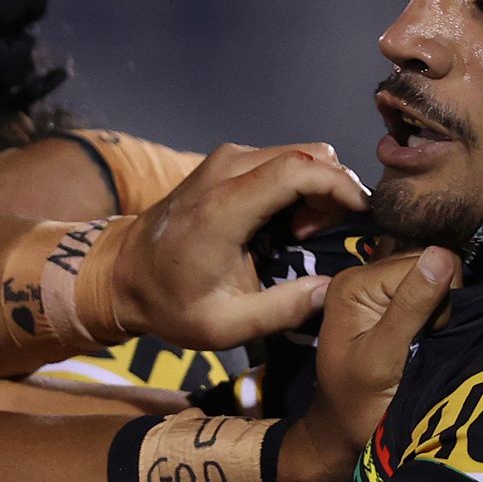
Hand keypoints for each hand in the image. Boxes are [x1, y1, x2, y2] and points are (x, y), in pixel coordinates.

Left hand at [111, 144, 369, 351]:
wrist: (120, 273)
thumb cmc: (168, 302)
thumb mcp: (223, 327)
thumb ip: (282, 311)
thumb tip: (332, 291)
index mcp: (222, 208)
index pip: (298, 169)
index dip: (341, 187)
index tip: (362, 217)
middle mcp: (223, 170)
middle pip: (308, 155)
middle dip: (333, 193)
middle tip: (319, 239)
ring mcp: (224, 159)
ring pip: (300, 154)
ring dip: (316, 191)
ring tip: (298, 237)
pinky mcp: (226, 161)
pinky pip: (282, 159)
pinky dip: (298, 187)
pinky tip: (283, 225)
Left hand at [283, 248, 455, 481]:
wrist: (346, 429)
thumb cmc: (360, 401)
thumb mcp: (384, 356)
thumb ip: (410, 306)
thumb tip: (441, 253)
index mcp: (354, 283)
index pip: (425, 260)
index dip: (439, 297)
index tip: (424, 335)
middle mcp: (364, 277)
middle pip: (431, 264)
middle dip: (440, 301)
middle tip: (421, 341)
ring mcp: (378, 289)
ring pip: (436, 277)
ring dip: (439, 309)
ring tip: (421, 341)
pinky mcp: (392, 302)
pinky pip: (430, 290)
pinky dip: (436, 311)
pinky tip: (423, 333)